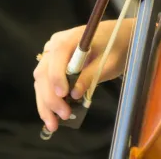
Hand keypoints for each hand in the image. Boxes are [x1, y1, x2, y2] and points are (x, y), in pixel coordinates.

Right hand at [33, 18, 134, 133]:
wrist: (119, 37)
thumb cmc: (116, 47)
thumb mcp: (109, 63)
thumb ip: (90, 76)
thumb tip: (75, 94)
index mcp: (69, 38)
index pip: (57, 56)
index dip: (57, 76)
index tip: (64, 95)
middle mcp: (54, 44)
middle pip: (44, 71)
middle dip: (50, 96)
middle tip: (64, 116)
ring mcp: (52, 54)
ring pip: (41, 80)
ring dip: (45, 102)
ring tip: (53, 124)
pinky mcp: (53, 64)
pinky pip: (45, 82)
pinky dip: (47, 99)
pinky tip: (51, 116)